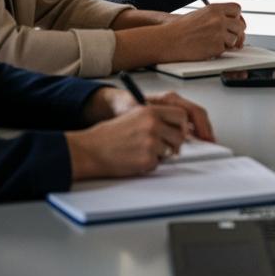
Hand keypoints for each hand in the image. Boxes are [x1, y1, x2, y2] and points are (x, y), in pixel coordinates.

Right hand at [66, 99, 196, 181]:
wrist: (93, 149)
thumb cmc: (110, 135)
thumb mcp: (135, 116)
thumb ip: (155, 118)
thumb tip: (177, 126)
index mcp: (150, 111)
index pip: (181, 115)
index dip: (182, 125)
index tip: (178, 130)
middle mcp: (153, 125)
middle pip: (180, 135)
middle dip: (174, 143)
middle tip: (164, 146)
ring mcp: (151, 143)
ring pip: (170, 151)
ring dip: (160, 154)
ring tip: (142, 151)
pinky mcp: (147, 160)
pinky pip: (158, 164)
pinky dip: (149, 164)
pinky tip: (135, 159)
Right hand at [165, 4, 246, 59]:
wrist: (171, 40)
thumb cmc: (182, 28)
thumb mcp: (201, 14)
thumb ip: (217, 16)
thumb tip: (232, 23)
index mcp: (215, 9)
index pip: (237, 9)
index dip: (236, 16)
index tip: (234, 21)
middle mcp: (219, 19)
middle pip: (240, 25)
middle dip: (236, 31)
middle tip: (229, 35)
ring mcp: (219, 33)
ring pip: (235, 39)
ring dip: (228, 42)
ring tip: (214, 41)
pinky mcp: (217, 46)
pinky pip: (226, 49)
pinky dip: (220, 50)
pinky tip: (209, 47)